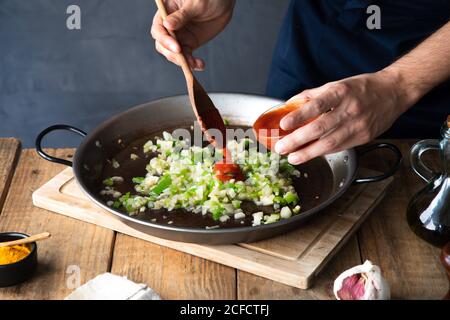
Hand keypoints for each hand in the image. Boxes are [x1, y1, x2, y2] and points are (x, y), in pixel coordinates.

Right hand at [151, 0, 234, 69]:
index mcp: (166, 12)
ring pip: (173, 53)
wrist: (224, 3)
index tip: (177, 47)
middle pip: (162, 44)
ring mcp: (179, 35)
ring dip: (183, 61)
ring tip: (194, 64)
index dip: (165, 40)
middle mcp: (170, 26)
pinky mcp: (189, 43)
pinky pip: (186, 56)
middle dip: (172, 54)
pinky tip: (200, 65)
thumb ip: (182, 16)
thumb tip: (167, 25)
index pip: (158, 29)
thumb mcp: (195, 4)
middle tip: (184, 59)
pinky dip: (192, 63)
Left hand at [274, 70, 415, 164]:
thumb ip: (312, 95)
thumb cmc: (362, 88)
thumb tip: (289, 104)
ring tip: (292, 158)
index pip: (316, 105)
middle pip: (320, 128)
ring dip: (308, 153)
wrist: (394, 92)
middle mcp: (349, 109)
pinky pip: (340, 147)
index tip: (283, 124)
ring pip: (329, 144)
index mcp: (341, 93)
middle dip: (297, 140)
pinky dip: (323, 152)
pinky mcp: (364, 137)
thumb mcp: (336, 84)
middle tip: (281, 148)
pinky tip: (311, 154)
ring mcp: (358, 125)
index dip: (299, 116)